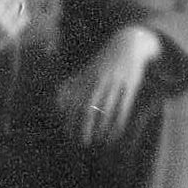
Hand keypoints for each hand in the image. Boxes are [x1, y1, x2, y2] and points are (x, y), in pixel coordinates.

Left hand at [70, 25, 161, 143]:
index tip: (68, 133)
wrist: (127, 44)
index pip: (73, 103)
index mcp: (85, 79)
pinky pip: (123, 109)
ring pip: (106, 111)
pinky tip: (116, 134)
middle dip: (84, 127)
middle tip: (83, 143)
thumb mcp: (85, 71)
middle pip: (88, 108)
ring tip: (100, 142)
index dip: (69, 120)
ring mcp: (114, 84)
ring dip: (102, 129)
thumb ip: (72, 86)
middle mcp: (97, 82)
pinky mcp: (130, 86)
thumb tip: (57, 104)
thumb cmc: (103, 62)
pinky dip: (118, 123)